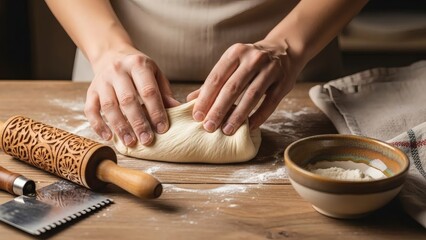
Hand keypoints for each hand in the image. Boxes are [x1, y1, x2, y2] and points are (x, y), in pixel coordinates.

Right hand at [85, 47, 179, 145]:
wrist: (111, 54)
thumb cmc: (138, 70)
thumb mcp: (154, 74)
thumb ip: (164, 92)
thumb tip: (177, 109)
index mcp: (138, 65)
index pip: (148, 91)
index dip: (156, 111)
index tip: (162, 129)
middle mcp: (118, 71)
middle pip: (128, 100)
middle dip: (138, 122)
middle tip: (147, 140)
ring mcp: (102, 81)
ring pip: (109, 106)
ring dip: (120, 127)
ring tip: (130, 142)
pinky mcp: (91, 91)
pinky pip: (91, 110)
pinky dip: (98, 125)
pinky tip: (108, 137)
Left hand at [187, 39, 303, 134]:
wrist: (284, 51)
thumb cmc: (250, 62)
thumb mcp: (232, 64)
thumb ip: (214, 81)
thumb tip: (191, 100)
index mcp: (235, 52)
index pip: (216, 77)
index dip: (205, 98)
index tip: (197, 116)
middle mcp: (253, 58)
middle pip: (232, 88)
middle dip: (218, 109)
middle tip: (208, 127)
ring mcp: (270, 70)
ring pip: (251, 96)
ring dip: (237, 115)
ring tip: (226, 130)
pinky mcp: (283, 82)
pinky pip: (269, 103)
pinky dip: (259, 117)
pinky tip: (249, 127)